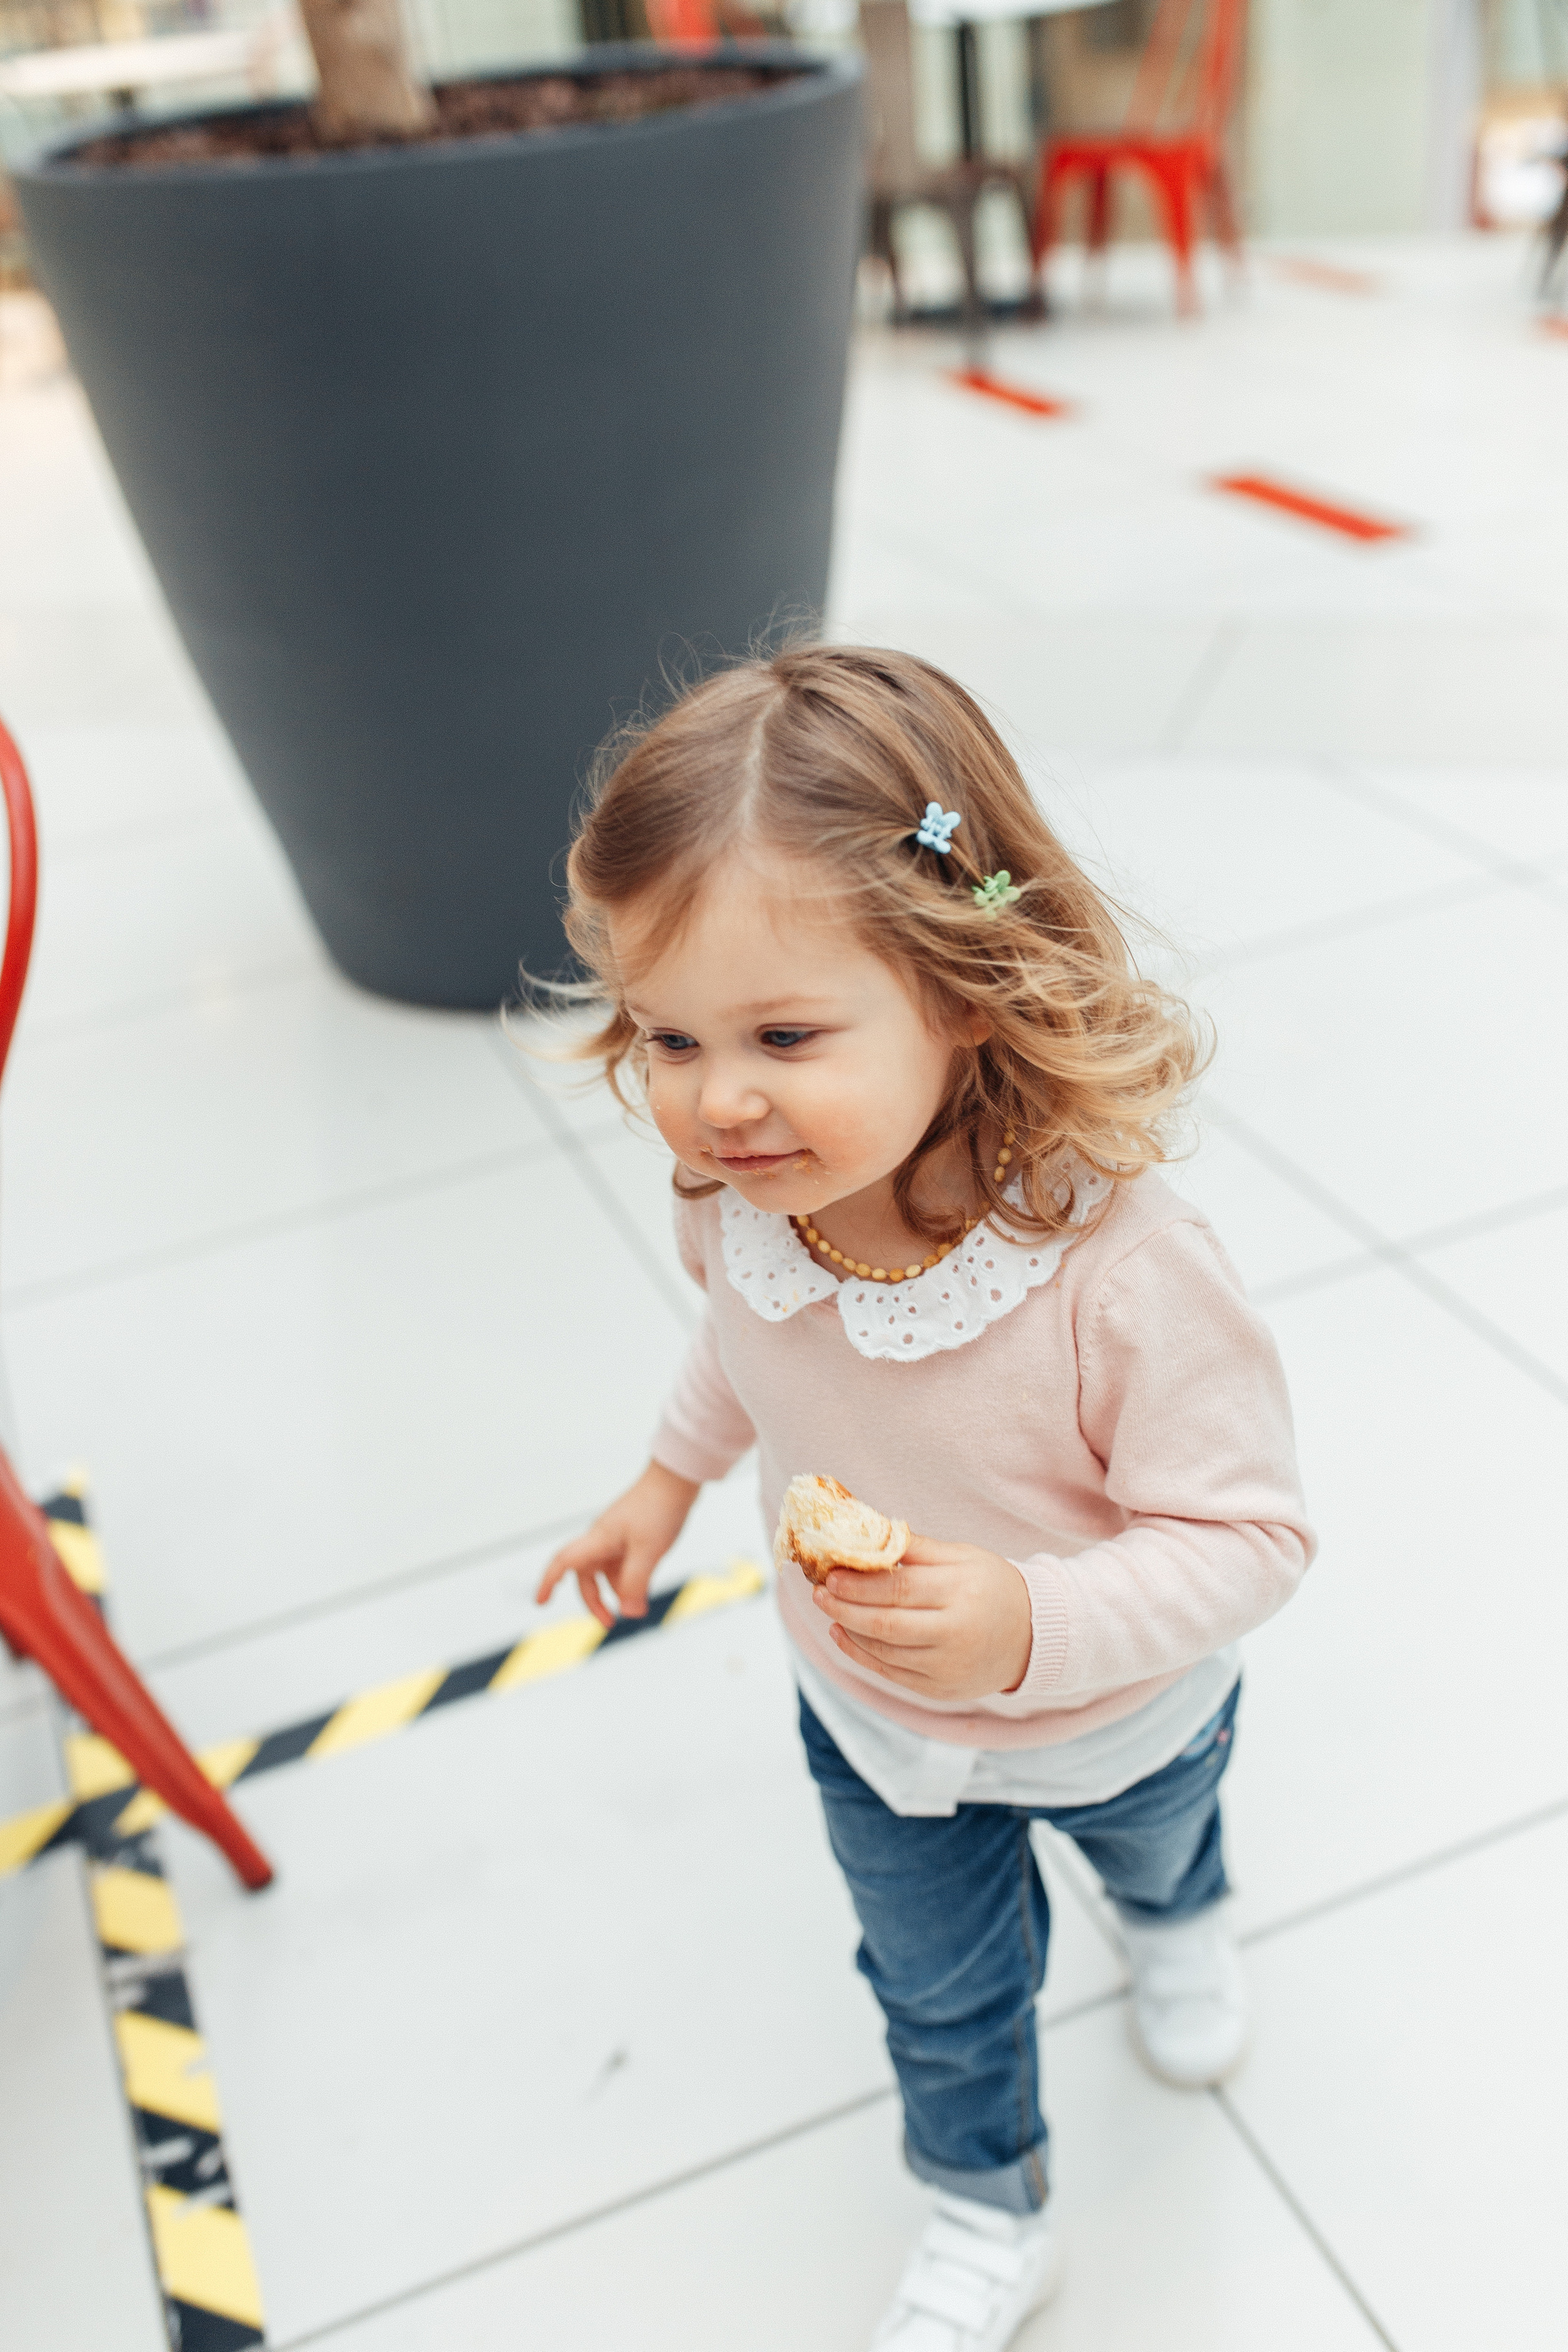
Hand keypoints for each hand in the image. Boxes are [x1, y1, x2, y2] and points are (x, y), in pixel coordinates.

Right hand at [536, 1461, 699, 1628]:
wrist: (677, 1480)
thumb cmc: (659, 1509)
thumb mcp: (648, 1552)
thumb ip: (635, 1583)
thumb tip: (628, 1612)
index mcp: (598, 1539)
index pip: (562, 1562)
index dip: (547, 1583)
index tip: (540, 1603)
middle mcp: (602, 1538)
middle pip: (586, 1576)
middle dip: (595, 1601)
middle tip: (610, 1622)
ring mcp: (617, 1537)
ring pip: (607, 1572)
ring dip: (618, 1590)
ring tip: (639, 1604)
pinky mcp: (631, 1536)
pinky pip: (623, 1564)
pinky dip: (630, 1579)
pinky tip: (645, 1585)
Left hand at [810, 1533, 1032, 1702]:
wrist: (1032, 1638)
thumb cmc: (992, 1587)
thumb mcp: (963, 1557)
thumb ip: (915, 1548)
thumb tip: (866, 1532)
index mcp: (962, 1594)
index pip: (900, 1589)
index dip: (860, 1584)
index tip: (830, 1574)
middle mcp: (955, 1635)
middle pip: (886, 1624)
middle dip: (845, 1608)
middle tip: (819, 1592)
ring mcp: (947, 1668)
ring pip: (884, 1652)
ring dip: (849, 1630)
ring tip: (828, 1609)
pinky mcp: (940, 1690)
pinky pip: (891, 1673)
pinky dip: (861, 1654)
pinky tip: (843, 1634)